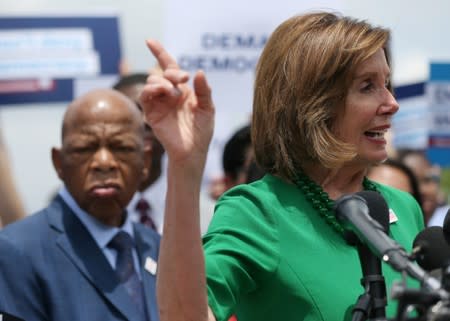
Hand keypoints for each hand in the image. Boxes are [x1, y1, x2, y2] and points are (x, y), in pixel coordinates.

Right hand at [140, 39, 214, 167]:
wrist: (193, 151)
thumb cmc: (201, 131)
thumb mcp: (208, 108)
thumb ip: (204, 90)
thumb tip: (199, 71)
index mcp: (182, 90)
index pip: (169, 67)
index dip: (159, 53)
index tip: (149, 41)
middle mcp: (168, 94)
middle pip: (161, 73)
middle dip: (171, 72)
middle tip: (182, 79)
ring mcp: (159, 103)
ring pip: (151, 82)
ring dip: (162, 82)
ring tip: (174, 92)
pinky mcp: (151, 113)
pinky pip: (145, 96)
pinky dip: (152, 90)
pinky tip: (163, 92)